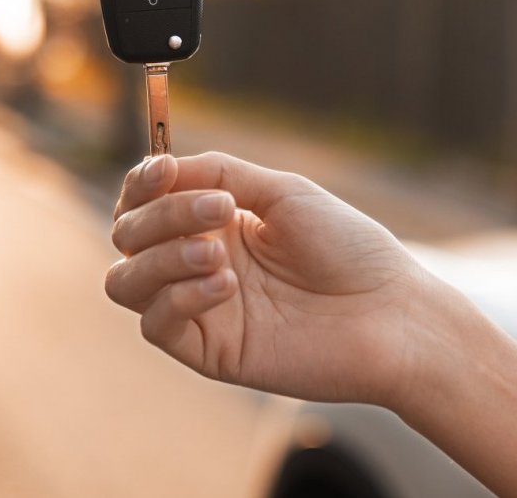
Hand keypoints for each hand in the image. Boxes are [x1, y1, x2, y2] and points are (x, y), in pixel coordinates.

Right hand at [105, 152, 468, 407]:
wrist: (391, 314)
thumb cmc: (348, 248)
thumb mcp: (282, 191)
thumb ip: (219, 172)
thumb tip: (165, 165)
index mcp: (213, 222)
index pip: (144, 201)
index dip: (141, 183)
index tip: (164, 170)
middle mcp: (197, 262)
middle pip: (127, 236)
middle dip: (161, 215)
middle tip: (220, 210)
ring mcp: (199, 308)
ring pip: (125, 282)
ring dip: (160, 257)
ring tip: (217, 253)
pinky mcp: (209, 351)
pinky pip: (156, 325)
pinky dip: (179, 297)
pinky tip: (225, 285)